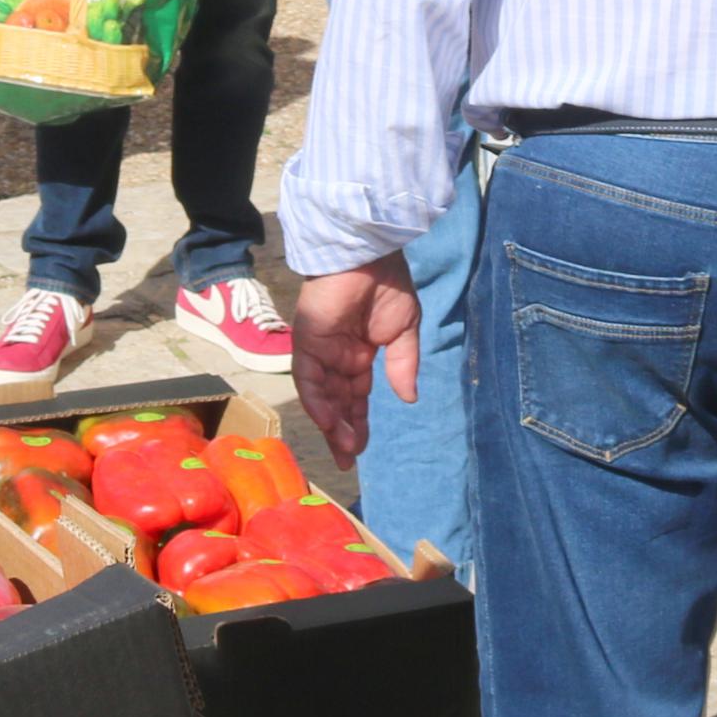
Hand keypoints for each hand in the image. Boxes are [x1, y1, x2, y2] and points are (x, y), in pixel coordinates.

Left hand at [290, 257, 420, 462]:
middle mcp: (337, 357)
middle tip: (347, 461)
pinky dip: (317, 400)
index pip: (355, 397)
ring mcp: (321, 350)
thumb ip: (404, 365)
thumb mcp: (405, 330)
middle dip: (341, 432)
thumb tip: (409, 399)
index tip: (359, 450)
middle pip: (337, 403)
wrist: (370, 256)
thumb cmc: (388, 286)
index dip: (357, 424)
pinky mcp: (307, 341)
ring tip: (344, 447)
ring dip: (332, 422)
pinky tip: (329, 421)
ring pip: (322, 395)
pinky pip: (309, 378)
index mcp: (359, 355)